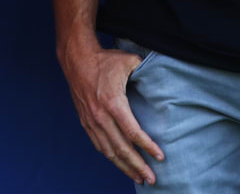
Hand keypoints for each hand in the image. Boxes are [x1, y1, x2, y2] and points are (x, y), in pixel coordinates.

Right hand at [59, 44, 163, 183]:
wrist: (76, 59)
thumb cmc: (104, 60)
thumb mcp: (129, 61)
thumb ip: (146, 70)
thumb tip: (162, 75)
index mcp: (114, 103)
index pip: (133, 133)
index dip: (148, 147)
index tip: (160, 157)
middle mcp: (101, 116)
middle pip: (122, 148)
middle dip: (138, 166)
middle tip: (152, 179)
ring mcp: (92, 121)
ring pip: (109, 151)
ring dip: (124, 167)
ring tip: (138, 178)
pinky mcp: (85, 122)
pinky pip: (99, 145)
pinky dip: (110, 157)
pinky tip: (120, 164)